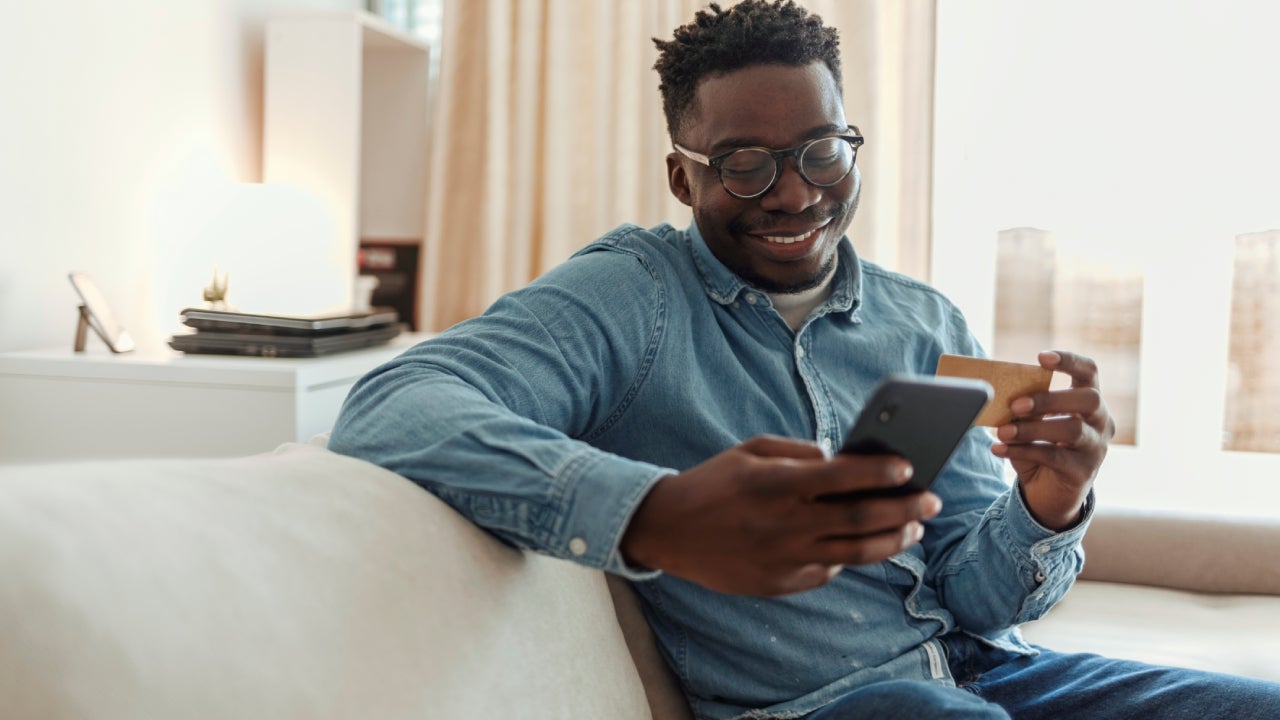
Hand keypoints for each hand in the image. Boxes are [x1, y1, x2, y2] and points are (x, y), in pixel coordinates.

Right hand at [620, 435, 941, 595]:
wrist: (668, 529)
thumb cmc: (714, 481)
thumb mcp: (751, 450)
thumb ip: (798, 451)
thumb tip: (842, 459)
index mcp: (778, 483)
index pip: (844, 477)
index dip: (882, 473)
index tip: (910, 468)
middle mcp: (785, 522)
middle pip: (862, 518)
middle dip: (905, 509)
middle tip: (932, 501)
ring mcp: (784, 557)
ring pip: (855, 553)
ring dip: (892, 541)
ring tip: (913, 530)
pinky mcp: (779, 584)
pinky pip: (827, 572)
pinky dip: (851, 558)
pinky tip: (864, 545)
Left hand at [992, 351, 1115, 529]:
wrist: (1049, 494)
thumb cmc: (1040, 448)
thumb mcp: (1031, 424)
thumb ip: (1024, 408)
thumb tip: (998, 393)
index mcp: (1089, 402)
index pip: (1089, 372)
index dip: (1069, 360)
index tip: (1041, 357)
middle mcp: (1101, 422)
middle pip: (1088, 399)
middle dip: (1050, 398)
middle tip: (1016, 404)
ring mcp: (1096, 448)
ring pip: (1072, 429)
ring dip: (1032, 428)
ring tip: (1002, 431)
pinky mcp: (1084, 472)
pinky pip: (1054, 457)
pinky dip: (1022, 451)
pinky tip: (998, 449)